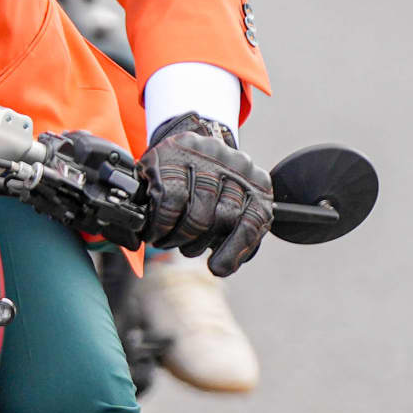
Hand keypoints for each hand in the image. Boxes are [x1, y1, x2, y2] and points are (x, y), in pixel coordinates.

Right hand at [139, 113, 268, 273]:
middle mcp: (234, 166)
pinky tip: (156, 230)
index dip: (234, 250)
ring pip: (195, 215)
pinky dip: (161, 225)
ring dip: (177, 238)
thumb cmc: (209, 187)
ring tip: (168, 240)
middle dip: (197, 243)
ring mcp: (203, 158)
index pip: (251, 222)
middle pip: (220, 220)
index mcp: (256, 183)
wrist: (185, 144)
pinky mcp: (171, 157)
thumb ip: (235, 234)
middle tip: (185, 247)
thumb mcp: (230, 206)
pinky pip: (169, 203)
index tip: (217, 268)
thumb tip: (222, 267)